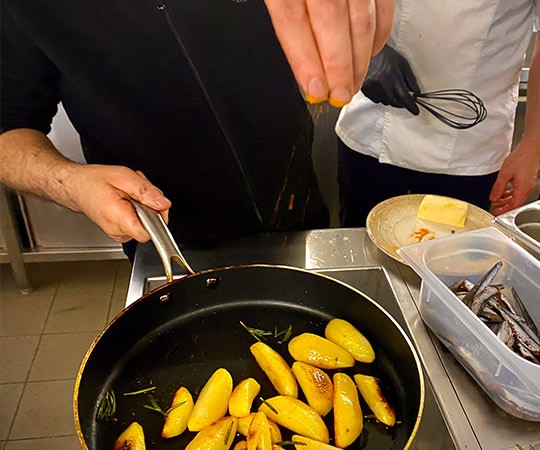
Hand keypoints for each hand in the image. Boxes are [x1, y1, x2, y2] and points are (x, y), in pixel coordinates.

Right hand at [63, 164, 170, 242]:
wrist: (76, 186)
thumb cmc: (93, 181)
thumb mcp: (124, 177)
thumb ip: (145, 192)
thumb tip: (164, 204)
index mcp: (119, 218)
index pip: (150, 233)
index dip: (157, 217)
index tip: (152, 203)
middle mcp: (118, 231)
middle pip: (149, 226)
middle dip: (149, 206)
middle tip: (136, 192)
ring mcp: (118, 233)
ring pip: (144, 223)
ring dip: (143, 206)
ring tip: (128, 194)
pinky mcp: (119, 231)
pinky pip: (137, 223)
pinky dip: (136, 209)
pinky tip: (126, 199)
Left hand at [264, 0, 393, 106]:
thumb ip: (283, 15)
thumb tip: (300, 63)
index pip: (293, 23)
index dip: (305, 62)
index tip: (314, 90)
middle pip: (331, 24)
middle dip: (338, 69)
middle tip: (339, 96)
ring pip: (360, 19)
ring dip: (358, 59)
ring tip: (352, 84)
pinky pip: (382, 5)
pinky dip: (378, 33)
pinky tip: (370, 53)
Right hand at [361, 44, 419, 114]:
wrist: (363, 52)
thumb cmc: (382, 54)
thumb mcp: (400, 62)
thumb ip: (409, 77)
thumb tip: (416, 91)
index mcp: (393, 77)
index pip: (405, 97)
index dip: (411, 105)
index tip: (415, 111)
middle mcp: (383, 85)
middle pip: (395, 102)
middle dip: (402, 103)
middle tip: (404, 100)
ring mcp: (373, 89)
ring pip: (386, 102)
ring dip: (391, 99)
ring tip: (391, 89)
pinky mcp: (365, 91)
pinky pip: (376, 100)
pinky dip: (381, 97)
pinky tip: (381, 88)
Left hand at [489, 142, 539, 214]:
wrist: (530, 148)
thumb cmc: (521, 158)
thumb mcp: (504, 174)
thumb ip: (498, 188)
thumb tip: (493, 198)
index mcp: (523, 189)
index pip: (514, 205)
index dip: (504, 211)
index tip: (497, 214)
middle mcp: (526, 188)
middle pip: (515, 202)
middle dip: (504, 206)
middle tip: (495, 209)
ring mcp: (527, 183)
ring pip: (516, 196)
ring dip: (506, 199)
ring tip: (497, 201)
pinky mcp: (525, 179)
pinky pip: (517, 190)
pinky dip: (509, 192)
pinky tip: (503, 191)